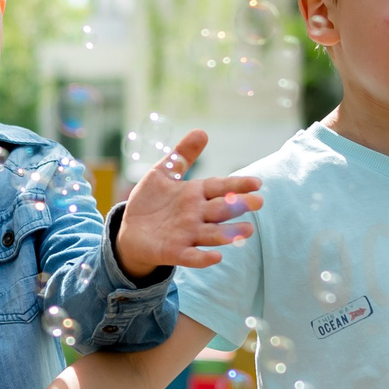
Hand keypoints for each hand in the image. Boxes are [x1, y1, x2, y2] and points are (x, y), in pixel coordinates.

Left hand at [114, 128, 262, 276]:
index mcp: (195, 194)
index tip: (257, 183)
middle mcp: (196, 215)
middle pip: (221, 210)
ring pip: (212, 233)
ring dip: (229, 233)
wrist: (131, 230)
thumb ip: (182, 155)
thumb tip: (202, 131)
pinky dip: (203, 258)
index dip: (237, 185)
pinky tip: (216, 257)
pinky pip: (192, 256)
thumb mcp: (163, 173)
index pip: (220, 187)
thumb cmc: (151, 201)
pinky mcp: (175, 252)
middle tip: (258, 202)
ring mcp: (187, 234)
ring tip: (247, 231)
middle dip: (239, 206)